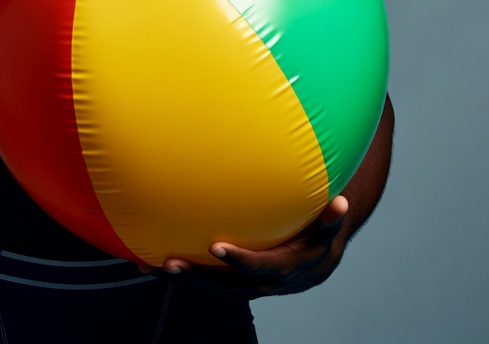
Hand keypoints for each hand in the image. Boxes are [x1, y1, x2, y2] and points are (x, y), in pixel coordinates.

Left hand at [152, 195, 348, 299]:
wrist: (308, 268)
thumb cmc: (313, 237)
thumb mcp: (324, 229)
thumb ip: (330, 218)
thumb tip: (341, 201)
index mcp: (279, 269)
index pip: (257, 267)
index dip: (238, 261)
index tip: (216, 247)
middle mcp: (257, 284)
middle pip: (223, 285)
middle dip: (197, 277)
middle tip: (172, 263)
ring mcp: (239, 286)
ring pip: (207, 288)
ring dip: (180, 280)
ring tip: (150, 267)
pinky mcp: (226, 283)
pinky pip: (200, 281)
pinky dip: (177, 275)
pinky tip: (147, 261)